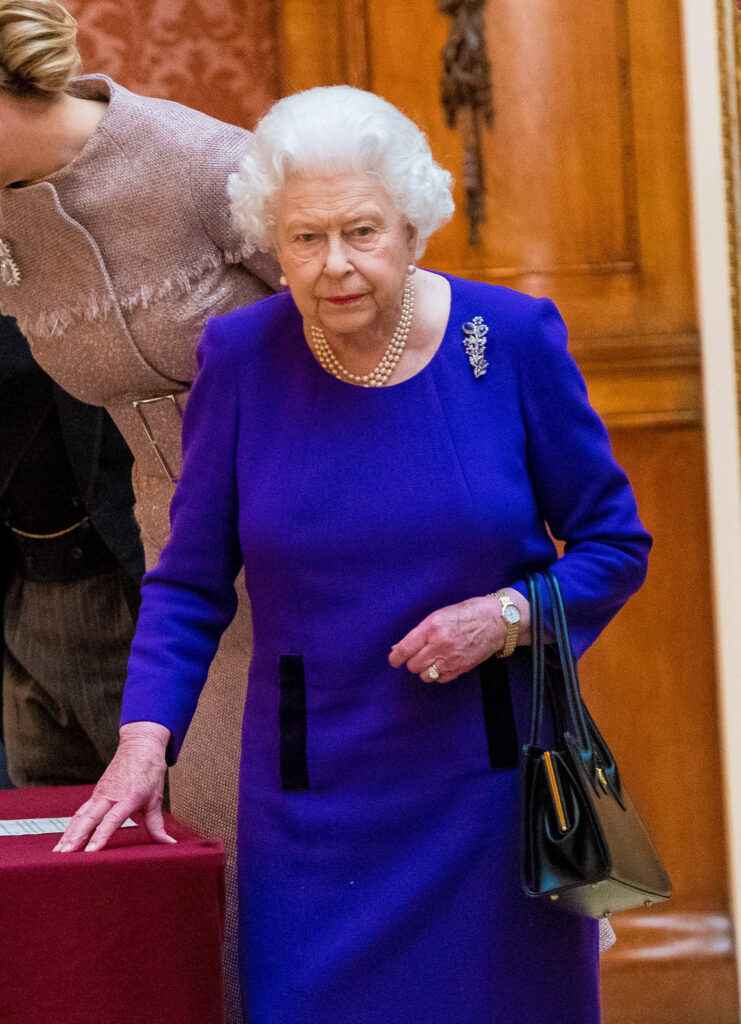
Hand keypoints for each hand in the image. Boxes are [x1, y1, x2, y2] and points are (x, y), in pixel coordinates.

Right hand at [53, 722, 173, 853]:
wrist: (139, 746)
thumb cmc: (150, 771)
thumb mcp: (156, 798)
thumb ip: (157, 825)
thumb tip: (169, 844)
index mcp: (128, 797)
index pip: (112, 820)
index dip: (101, 836)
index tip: (91, 851)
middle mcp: (111, 795)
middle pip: (89, 818)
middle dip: (76, 837)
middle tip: (66, 854)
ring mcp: (101, 793)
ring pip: (81, 815)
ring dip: (69, 833)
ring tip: (59, 851)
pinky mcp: (96, 792)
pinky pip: (81, 811)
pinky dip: (72, 826)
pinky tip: (64, 839)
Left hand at [388, 590, 529, 683]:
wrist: (496, 621)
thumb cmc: (466, 614)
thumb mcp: (439, 616)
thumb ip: (419, 633)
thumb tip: (398, 649)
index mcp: (433, 627)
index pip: (405, 648)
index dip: (395, 657)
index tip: (394, 659)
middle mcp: (440, 644)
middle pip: (413, 665)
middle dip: (412, 661)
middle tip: (417, 654)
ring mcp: (451, 659)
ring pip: (425, 675)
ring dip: (424, 669)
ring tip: (430, 660)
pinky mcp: (461, 668)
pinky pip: (440, 679)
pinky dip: (437, 674)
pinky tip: (442, 664)